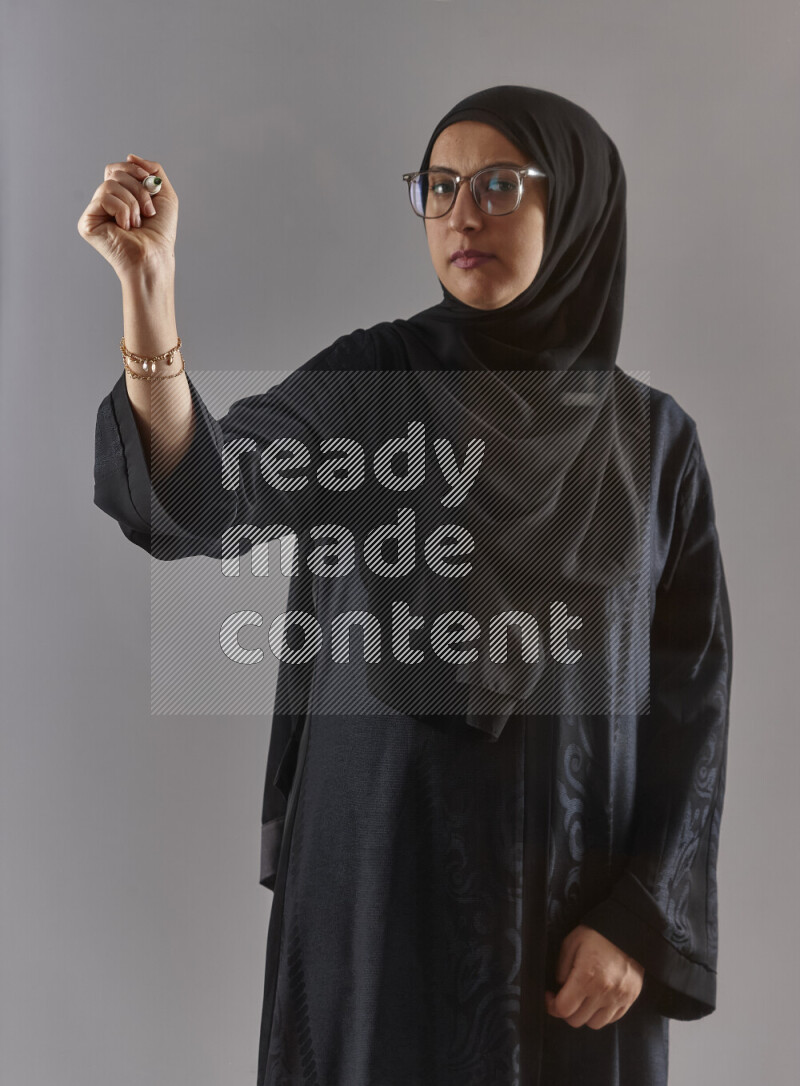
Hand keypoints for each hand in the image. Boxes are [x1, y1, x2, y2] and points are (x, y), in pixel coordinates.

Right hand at [77, 153, 178, 279]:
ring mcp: (94, 212)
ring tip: (136, 223)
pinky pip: (103, 197)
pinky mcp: (86, 222)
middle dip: (138, 189)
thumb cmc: (160, 233)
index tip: (152, 186)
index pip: (117, 168)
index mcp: (119, 196)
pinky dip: (122, 210)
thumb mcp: (165, 195)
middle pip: (114, 172)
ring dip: (132, 203)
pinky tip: (125, 228)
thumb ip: (153, 171)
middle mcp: (104, 203)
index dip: (134, 170)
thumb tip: (130, 155)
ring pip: (109, 184)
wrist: (155, 256)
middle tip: (147, 212)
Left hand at [545, 924, 644, 1028]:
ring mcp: (619, 998)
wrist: (628, 930)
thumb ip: (561, 968)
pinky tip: (598, 999)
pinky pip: (612, 1019)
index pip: (563, 1009)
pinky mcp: (630, 999)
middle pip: (577, 1020)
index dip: (552, 1005)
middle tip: (566, 996)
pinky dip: (602, 1014)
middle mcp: (603, 992)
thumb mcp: (571, 943)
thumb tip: (559, 987)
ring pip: (594, 1024)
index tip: (550, 996)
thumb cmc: (596, 935)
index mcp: (586, 977)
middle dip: (567, 1010)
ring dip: (585, 1014)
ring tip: (583, 998)